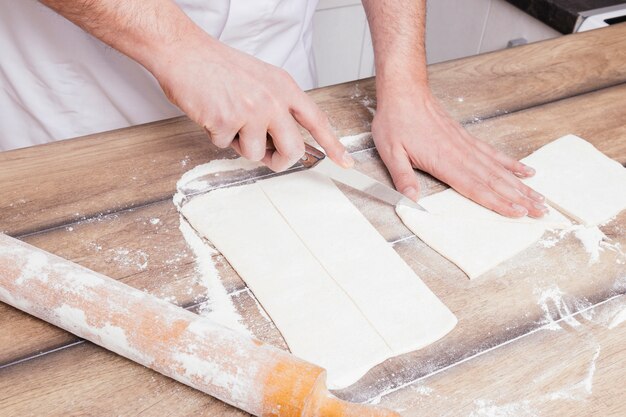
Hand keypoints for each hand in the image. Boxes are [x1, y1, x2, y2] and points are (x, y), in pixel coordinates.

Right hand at [152, 32, 352, 171]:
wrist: (185, 52)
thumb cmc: (218, 66)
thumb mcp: (261, 79)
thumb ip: (277, 106)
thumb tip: (281, 140)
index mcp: (284, 88)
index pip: (317, 120)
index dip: (333, 144)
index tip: (345, 161)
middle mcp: (272, 100)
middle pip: (293, 150)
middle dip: (280, 161)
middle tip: (268, 157)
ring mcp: (251, 111)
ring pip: (255, 154)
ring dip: (239, 145)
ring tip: (227, 119)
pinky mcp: (227, 121)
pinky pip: (225, 146)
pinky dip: (215, 135)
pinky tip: (211, 113)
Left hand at [372, 90, 547, 217]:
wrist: (404, 92)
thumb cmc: (396, 121)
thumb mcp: (391, 152)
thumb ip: (403, 178)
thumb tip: (410, 201)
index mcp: (444, 161)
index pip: (476, 187)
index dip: (498, 203)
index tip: (518, 213)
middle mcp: (460, 153)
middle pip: (496, 181)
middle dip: (520, 198)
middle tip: (541, 211)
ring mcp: (466, 145)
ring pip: (499, 169)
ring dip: (521, 185)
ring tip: (539, 197)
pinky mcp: (467, 138)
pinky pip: (493, 153)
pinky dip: (511, 163)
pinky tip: (524, 171)